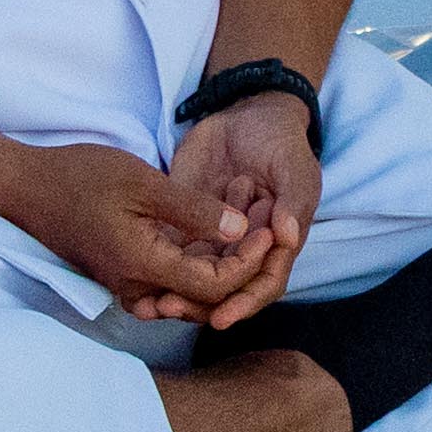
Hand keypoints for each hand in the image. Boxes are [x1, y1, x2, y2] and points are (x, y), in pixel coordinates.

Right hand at [17, 136, 289, 321]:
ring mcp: (126, 284)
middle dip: (241, 268)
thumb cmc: (81, 177)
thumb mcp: (144, 183)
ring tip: (245, 227)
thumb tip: (239, 232)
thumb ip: (193, 211)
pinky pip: (168, 282)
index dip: (248, 262)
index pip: (213, 286)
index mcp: (142, 265)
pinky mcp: (122, 274)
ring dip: (220, 266)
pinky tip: (213, 233)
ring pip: (187, 292)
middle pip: (204, 298)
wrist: (27, 187)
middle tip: (264, 228)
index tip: (267, 228)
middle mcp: (135, 286)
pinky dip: (195, 264)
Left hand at [158, 93, 323, 325]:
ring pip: (195, 279)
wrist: (245, 114)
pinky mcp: (185, 226)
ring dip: (176, 294)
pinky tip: (137, 286)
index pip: (264, 283)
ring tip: (151, 303)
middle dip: (199, 304)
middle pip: (225, 290)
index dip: (244, 302)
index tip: (221, 317)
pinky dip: (157, 273)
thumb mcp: (294, 165)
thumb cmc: (279, 141)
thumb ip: (293, 200)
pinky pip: (170, 256)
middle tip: (170, 306)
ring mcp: (213, 239)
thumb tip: (286, 237)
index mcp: (277, 241)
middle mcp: (245, 248)